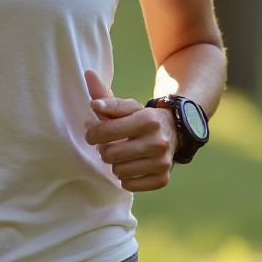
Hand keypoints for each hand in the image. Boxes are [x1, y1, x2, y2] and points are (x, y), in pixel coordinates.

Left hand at [84, 70, 176, 191]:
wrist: (173, 132)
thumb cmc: (142, 118)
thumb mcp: (127, 106)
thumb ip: (105, 96)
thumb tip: (88, 75)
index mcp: (146, 120)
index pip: (105, 131)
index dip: (92, 133)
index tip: (93, 134)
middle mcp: (157, 141)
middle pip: (110, 154)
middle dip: (104, 150)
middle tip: (109, 145)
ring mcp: (162, 162)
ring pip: (119, 172)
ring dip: (115, 165)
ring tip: (122, 155)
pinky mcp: (163, 179)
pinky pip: (130, 185)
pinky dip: (126, 178)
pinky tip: (131, 166)